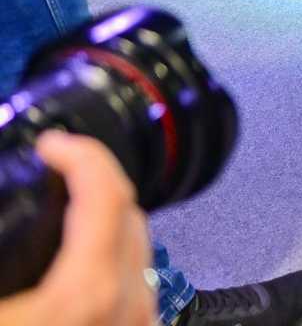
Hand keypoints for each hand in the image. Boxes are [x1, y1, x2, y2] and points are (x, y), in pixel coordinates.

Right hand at [0, 132, 153, 325]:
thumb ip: (7, 248)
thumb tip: (3, 213)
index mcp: (90, 291)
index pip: (107, 195)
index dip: (80, 156)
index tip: (53, 144)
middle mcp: (127, 306)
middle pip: (128, 213)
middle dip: (93, 177)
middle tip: (55, 162)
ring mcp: (137, 323)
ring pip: (137, 244)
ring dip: (103, 213)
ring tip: (64, 198)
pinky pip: (136, 277)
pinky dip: (111, 249)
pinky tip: (81, 248)